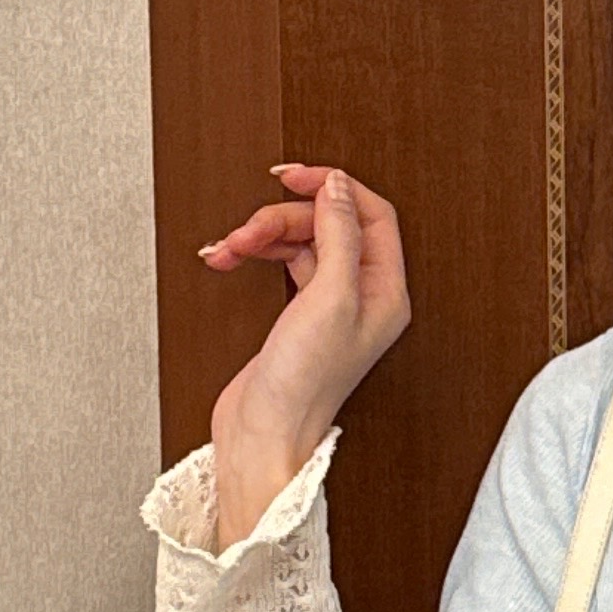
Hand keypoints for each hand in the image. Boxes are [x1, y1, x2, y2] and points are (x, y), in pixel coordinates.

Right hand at [199, 162, 409, 541]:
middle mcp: (362, 297)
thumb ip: (339, 234)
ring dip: (261, 236)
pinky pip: (279, 264)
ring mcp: (328, 307)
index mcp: (385, 292)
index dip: (335, 188)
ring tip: (232, 248)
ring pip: (298, 243)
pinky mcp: (297, 317)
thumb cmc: (303, 384)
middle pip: (327, 226)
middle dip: (283, 218)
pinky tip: (227, 257)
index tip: (296, 177)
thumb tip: (338, 187)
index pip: (372, 216)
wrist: (263, 434)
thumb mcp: (330, 297)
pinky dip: (252, 254)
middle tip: (250, 227)